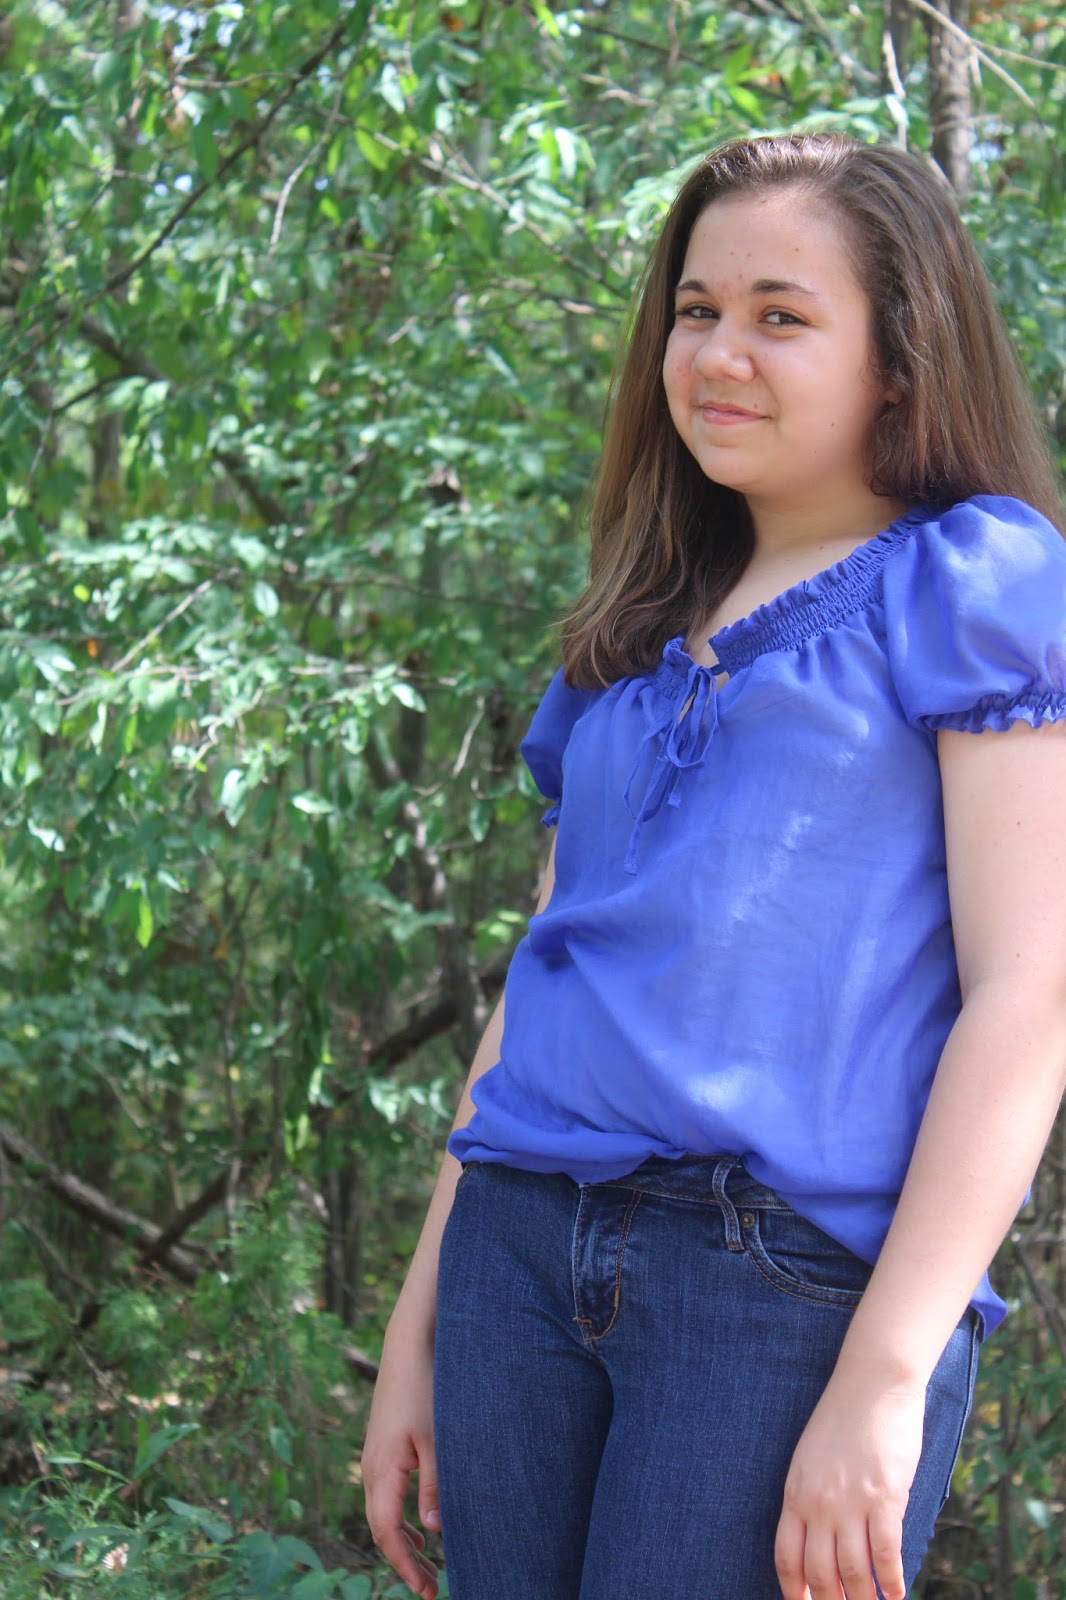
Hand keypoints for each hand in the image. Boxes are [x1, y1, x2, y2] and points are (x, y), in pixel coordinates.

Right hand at [362, 1323, 440, 1599]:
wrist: (407, 1348)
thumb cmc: (425, 1391)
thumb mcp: (436, 1440)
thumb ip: (435, 1486)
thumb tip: (435, 1531)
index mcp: (381, 1471)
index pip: (387, 1533)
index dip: (405, 1566)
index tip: (426, 1590)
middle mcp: (371, 1470)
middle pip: (381, 1529)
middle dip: (403, 1562)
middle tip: (431, 1587)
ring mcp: (374, 1459)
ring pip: (383, 1513)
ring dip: (403, 1541)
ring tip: (427, 1566)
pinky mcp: (382, 1449)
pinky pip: (386, 1496)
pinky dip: (401, 1519)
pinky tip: (421, 1528)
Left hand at [774, 1368, 925, 1599]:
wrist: (872, 1383)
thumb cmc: (842, 1418)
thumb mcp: (810, 1458)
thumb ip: (811, 1498)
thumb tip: (820, 1540)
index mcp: (795, 1492)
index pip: (787, 1558)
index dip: (795, 1592)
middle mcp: (819, 1504)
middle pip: (820, 1574)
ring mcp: (851, 1503)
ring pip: (854, 1574)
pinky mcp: (885, 1498)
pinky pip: (886, 1554)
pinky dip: (892, 1581)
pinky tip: (898, 1594)